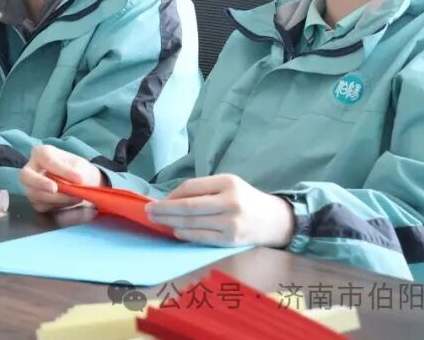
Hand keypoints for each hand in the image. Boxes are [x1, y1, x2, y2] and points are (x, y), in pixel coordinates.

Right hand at [20, 144, 103, 212]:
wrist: (80, 184)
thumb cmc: (77, 169)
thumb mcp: (80, 166)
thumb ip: (75, 173)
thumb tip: (74, 182)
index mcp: (41, 153)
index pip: (47, 160)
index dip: (61, 170)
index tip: (79, 179)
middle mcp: (30, 168)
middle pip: (26, 176)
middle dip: (40, 183)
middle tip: (54, 189)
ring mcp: (30, 186)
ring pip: (35, 195)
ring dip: (57, 199)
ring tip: (76, 197)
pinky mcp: (34, 201)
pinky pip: (42, 206)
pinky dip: (57, 206)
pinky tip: (68, 202)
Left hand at [146, 174, 296, 247]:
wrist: (274, 220)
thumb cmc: (246, 200)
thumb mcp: (228, 185)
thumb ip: (203, 189)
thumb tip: (171, 198)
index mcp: (228, 183)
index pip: (192, 187)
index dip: (172, 194)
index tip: (158, 199)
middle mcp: (230, 202)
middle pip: (188, 206)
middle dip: (164, 209)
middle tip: (148, 211)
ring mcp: (231, 223)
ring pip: (193, 223)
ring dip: (171, 222)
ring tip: (157, 221)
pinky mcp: (231, 240)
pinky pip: (202, 237)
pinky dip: (186, 234)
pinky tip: (176, 231)